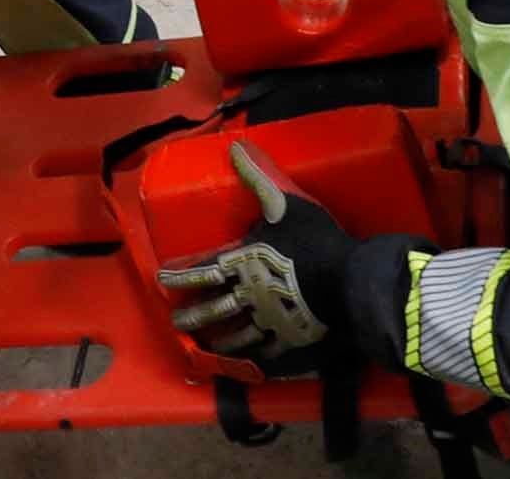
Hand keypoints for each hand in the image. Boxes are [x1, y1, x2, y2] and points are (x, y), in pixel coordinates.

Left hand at [157, 143, 367, 367]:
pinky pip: (268, 352)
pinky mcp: (290, 337)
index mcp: (242, 262)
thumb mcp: (284, 201)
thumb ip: (258, 177)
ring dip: (219, 340)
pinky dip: (256, 358)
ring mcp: (268, 320)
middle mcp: (248, 294)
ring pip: (237, 334)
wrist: (346, 280)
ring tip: (207, 346)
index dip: (181, 275)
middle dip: (193, 316)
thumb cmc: (312, 240)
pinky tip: (250, 362)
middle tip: (177, 323)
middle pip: (214, 308)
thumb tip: (234, 147)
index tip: (162, 280)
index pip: (202, 270)